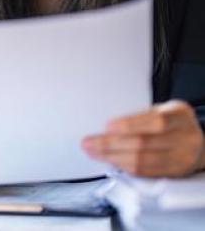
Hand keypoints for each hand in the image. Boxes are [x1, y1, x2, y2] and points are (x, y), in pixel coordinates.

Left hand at [82, 100, 204, 176]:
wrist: (197, 143)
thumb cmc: (171, 123)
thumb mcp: (161, 110)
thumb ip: (140, 117)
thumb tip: (106, 127)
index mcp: (180, 115)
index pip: (155, 122)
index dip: (130, 125)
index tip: (107, 126)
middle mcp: (186, 138)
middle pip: (144, 144)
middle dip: (111, 144)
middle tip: (89, 142)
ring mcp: (182, 158)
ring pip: (142, 161)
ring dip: (112, 157)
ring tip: (93, 152)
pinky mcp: (175, 174)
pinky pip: (145, 172)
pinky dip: (123, 166)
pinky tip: (109, 160)